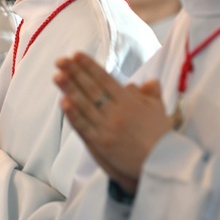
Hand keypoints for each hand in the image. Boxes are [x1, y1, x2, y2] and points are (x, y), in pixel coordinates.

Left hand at [54, 52, 172, 194]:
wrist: (162, 164)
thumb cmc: (162, 137)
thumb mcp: (160, 110)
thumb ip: (152, 93)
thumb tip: (148, 81)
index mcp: (129, 102)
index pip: (105, 79)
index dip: (90, 66)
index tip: (77, 55)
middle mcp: (116, 112)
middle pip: (91, 89)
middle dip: (74, 72)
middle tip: (60, 60)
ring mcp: (106, 128)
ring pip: (84, 105)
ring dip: (69, 89)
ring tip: (57, 76)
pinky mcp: (101, 144)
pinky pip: (83, 127)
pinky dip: (73, 114)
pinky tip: (63, 103)